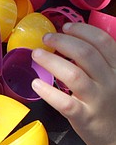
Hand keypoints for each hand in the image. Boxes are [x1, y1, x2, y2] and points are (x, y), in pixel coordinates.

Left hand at [31, 23, 115, 144]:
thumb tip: (71, 41)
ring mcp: (98, 100)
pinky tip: (36, 83)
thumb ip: (100, 63)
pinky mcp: (85, 117)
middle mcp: (111, 82)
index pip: (103, 42)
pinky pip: (65, 102)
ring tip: (36, 54)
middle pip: (86, 54)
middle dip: (62, 41)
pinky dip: (48, 91)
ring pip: (74, 75)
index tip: (65, 26)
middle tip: (45, 38)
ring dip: (51, 61)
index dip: (82, 30)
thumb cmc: (111, 105)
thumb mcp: (114, 79)